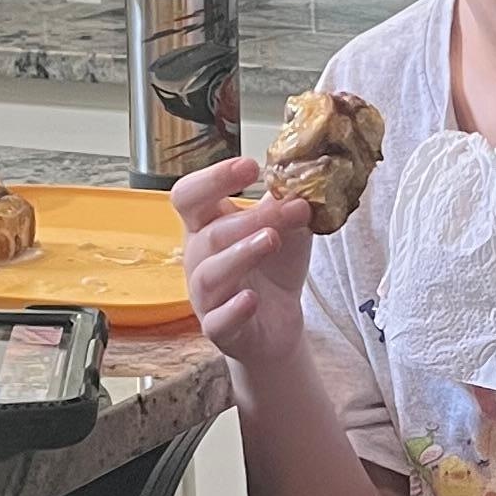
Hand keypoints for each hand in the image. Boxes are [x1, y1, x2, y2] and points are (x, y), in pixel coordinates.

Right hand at [173, 153, 315, 379]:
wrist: (278, 323)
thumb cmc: (272, 269)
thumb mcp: (284, 229)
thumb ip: (287, 204)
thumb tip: (305, 173)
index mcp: (206, 226)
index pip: (190, 196)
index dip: (213, 179)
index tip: (251, 166)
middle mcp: (199, 259)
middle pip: (209, 234)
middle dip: (248, 219)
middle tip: (286, 208)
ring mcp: (206, 297)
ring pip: (210, 275)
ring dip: (241, 255)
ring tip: (272, 240)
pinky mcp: (220, 329)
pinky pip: (218, 321)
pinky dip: (233, 309)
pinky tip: (252, 299)